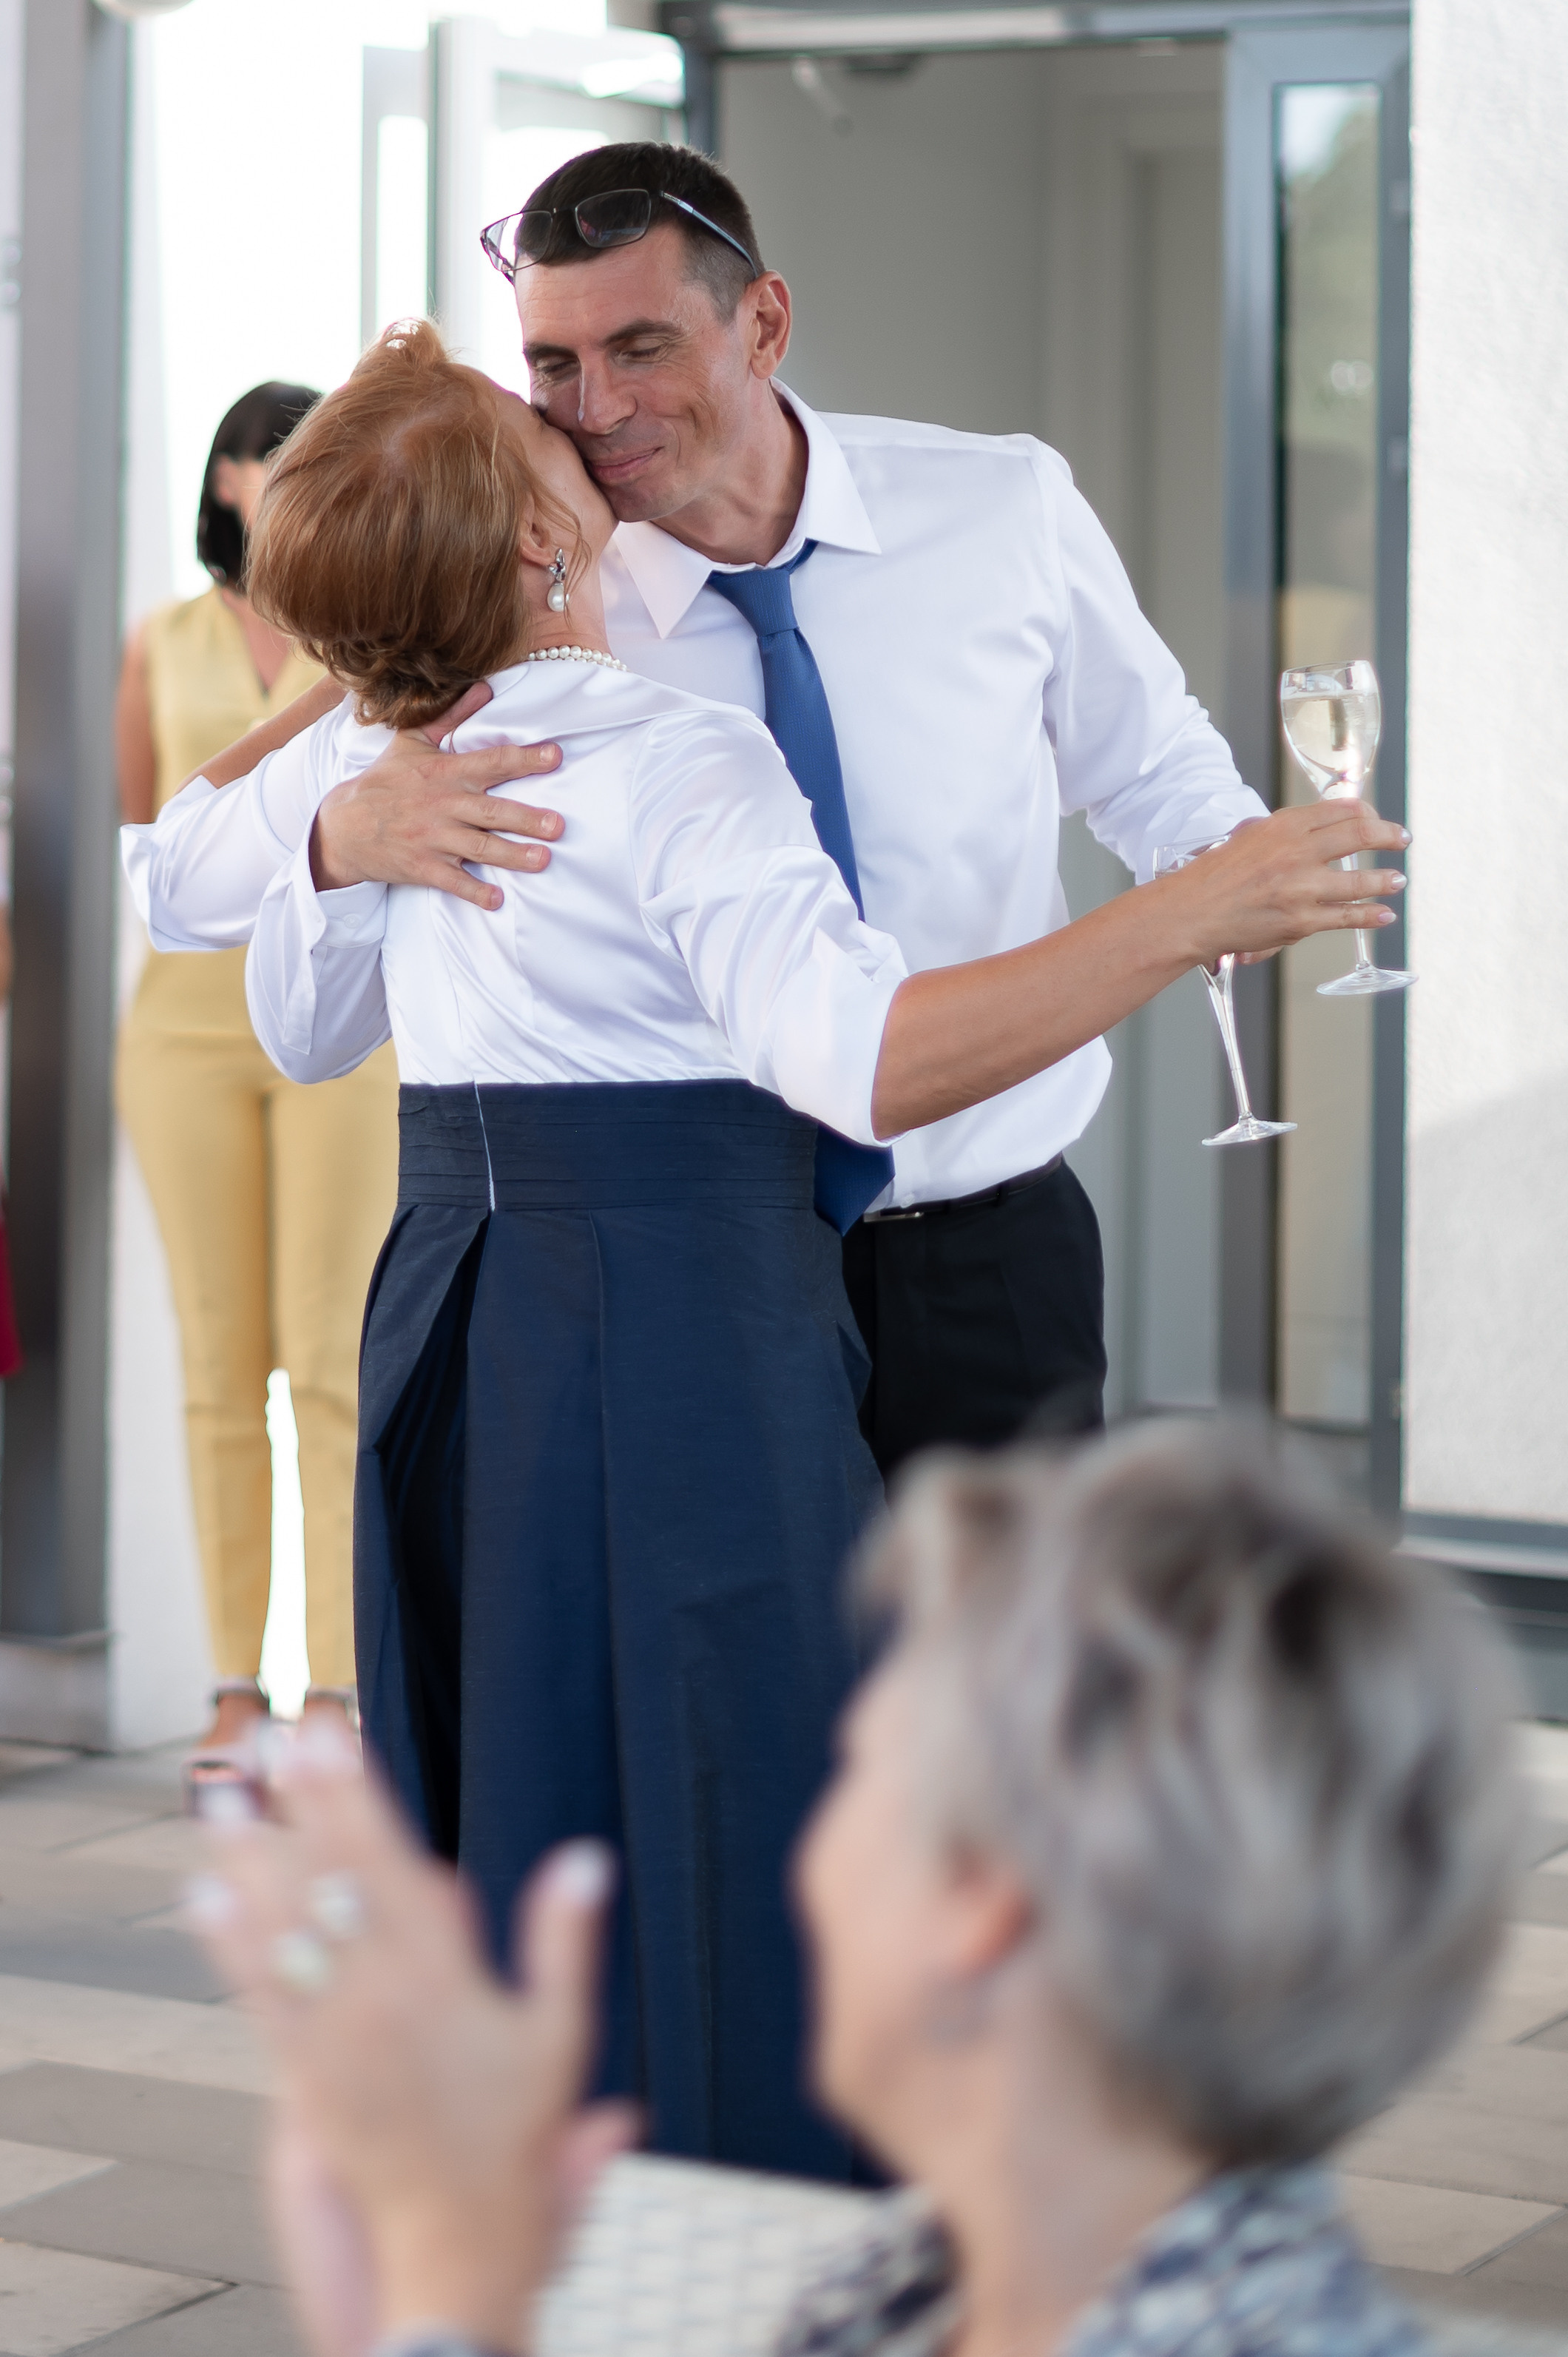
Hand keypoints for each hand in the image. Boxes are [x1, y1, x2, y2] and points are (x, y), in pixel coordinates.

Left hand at [192, 1737, 633, 2355]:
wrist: (461, 2242)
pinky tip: (206, 1898)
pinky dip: (230, 1945)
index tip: (333, 1732)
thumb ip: (565, 1941)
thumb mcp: (563, 2033)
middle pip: (332, 1877)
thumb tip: (586, 1858)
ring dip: (250, 1857)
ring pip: (284, 1928)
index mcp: (446, 1974)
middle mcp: (384, 1996)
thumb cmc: (517, 2133)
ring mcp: (338, 2036)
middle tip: (274, 1736)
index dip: (356, 1791)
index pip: (390, 1859)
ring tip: (223, 1797)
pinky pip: (259, 1998)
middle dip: (302, 1800)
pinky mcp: (305, 2076)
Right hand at [309, 683, 565, 913]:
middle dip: (526, 818)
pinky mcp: (423, 867)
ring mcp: (433, 838)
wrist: (345, 826)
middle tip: (558, 825)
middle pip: (491, 811)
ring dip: (512, 855)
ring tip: (543, 859)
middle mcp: (442, 804)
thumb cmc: (385, 781)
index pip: (491, 762)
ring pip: (479, 847)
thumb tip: (484, 688)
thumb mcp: (412, 742)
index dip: (524, 759)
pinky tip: (497, 901)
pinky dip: (474, 892)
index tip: (555, 757)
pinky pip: (453, 882)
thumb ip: (451, 716)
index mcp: (444, 772)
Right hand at [1158, 799, 1408, 968]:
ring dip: (1385, 879)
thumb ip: (1281, 833)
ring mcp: (1301, 887)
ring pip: (1359, 879)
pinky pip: (1346, 916)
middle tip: (1401, 839)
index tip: (1377, 820)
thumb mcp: (1247, 838)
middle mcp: (1296, 852)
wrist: (1191, 912)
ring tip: (1397, 880)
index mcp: (1282, 826)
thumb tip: (1311, 829)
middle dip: (1388, 836)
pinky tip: (1384, 914)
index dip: (1367, 813)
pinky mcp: (1301, 920)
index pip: (1339, 810)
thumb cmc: (1211, 879)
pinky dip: (1370, 914)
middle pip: (1359, 835)